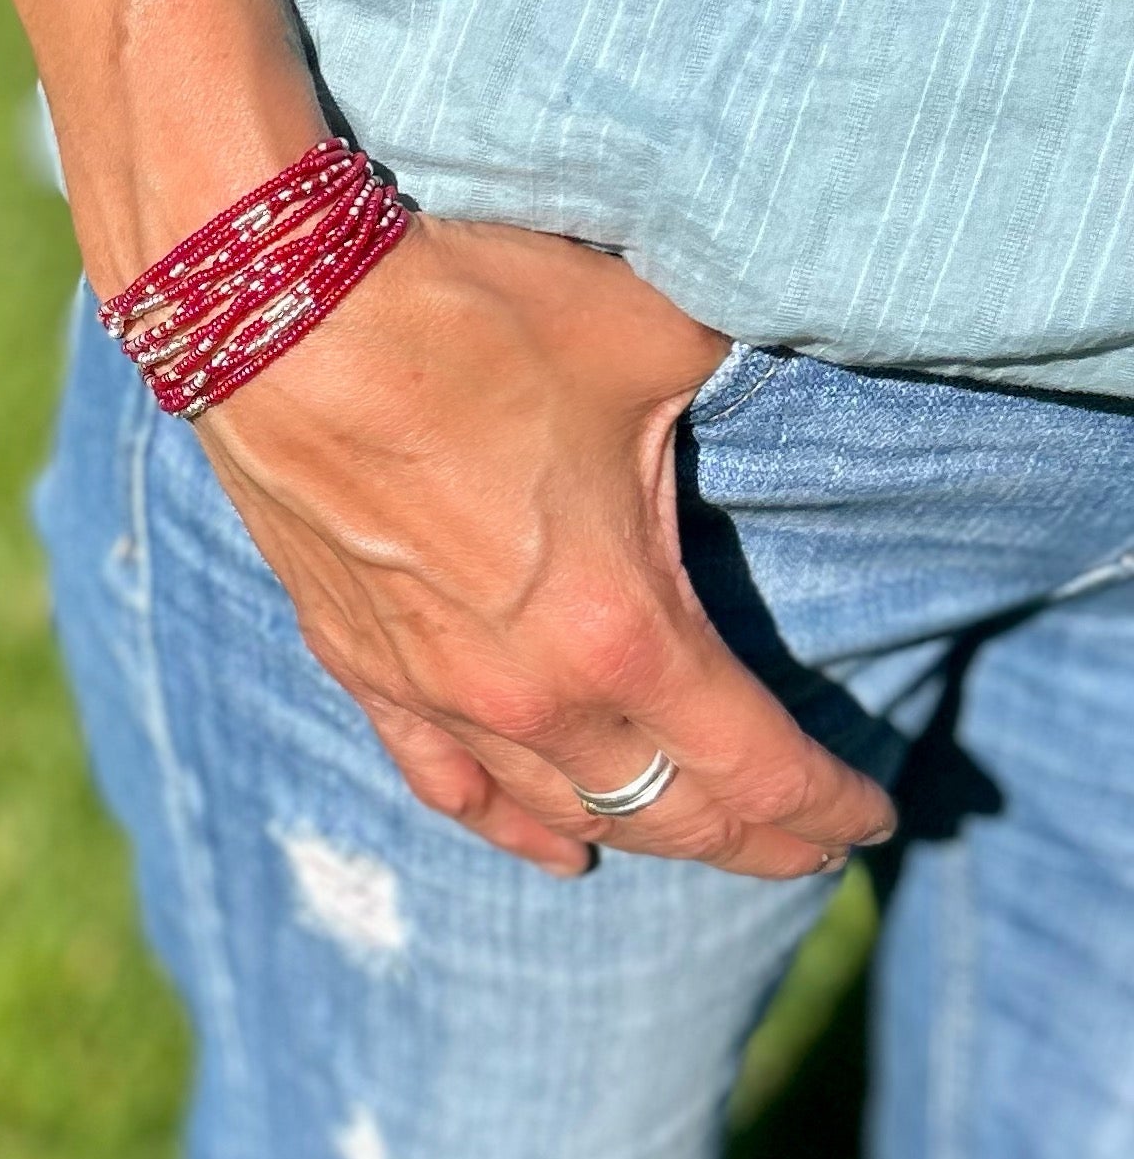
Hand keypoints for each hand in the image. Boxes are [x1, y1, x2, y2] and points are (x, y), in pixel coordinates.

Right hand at [196, 214, 895, 878]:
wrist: (285, 315)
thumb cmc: (474, 321)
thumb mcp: (652, 341)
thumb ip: (733, 383)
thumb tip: (773, 369)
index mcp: (625, 632)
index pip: (756, 765)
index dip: (826, 800)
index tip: (873, 815)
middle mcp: (533, 696)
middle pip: (671, 810)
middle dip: (756, 836)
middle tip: (810, 842)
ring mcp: (436, 692)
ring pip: (565, 808)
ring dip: (647, 832)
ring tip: (703, 842)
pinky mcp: (358, 664)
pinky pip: (445, 782)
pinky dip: (509, 824)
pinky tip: (550, 843)